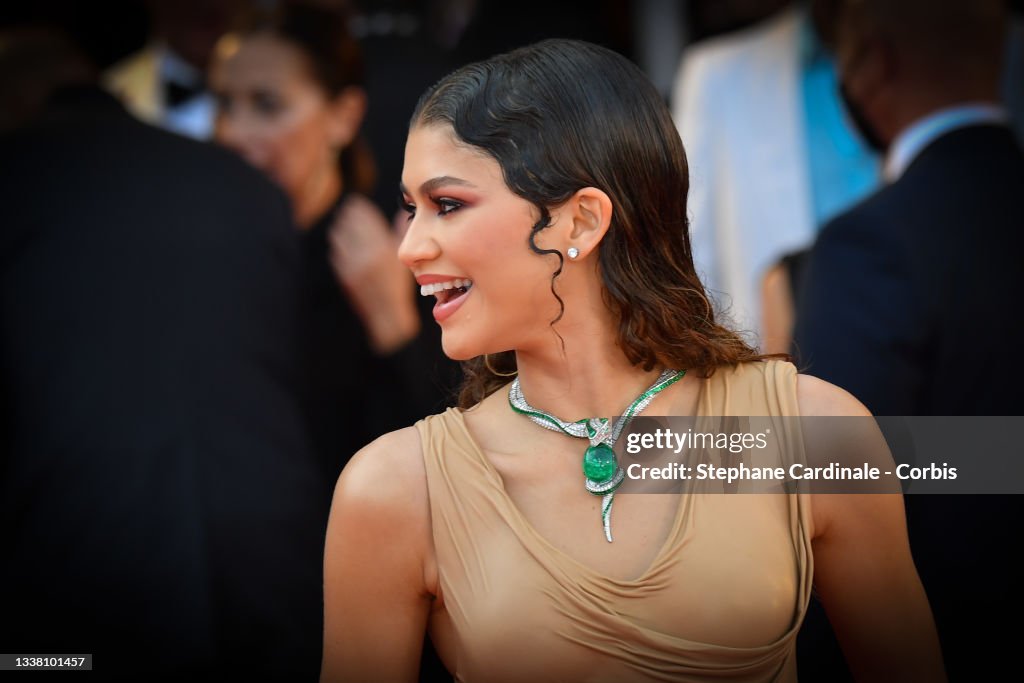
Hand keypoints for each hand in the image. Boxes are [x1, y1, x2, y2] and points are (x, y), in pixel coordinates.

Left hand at [329, 195, 419, 353]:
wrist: (387, 315)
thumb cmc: (400, 287)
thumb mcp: (405, 259)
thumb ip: (401, 235)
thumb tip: (403, 215)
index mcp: (382, 249)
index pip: (365, 221)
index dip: (359, 209)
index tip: (355, 202)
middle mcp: (366, 255)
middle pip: (350, 227)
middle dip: (348, 217)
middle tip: (347, 209)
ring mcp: (353, 266)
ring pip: (340, 239)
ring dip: (340, 230)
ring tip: (341, 224)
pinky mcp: (345, 275)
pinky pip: (337, 254)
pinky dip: (338, 247)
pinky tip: (340, 245)